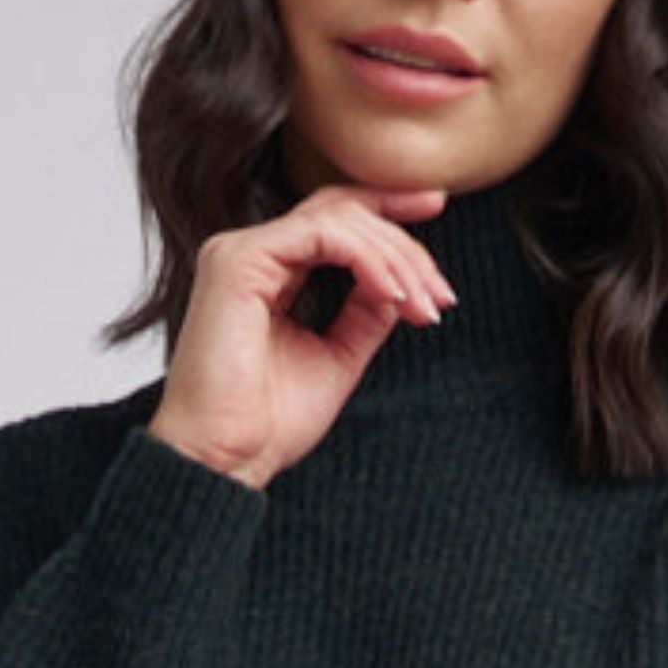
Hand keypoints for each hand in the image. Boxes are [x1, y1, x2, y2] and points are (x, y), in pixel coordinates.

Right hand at [144, 179, 454, 490]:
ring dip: (394, 259)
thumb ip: (365, 313)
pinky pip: (322, 236)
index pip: (333, 219)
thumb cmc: (266, 425)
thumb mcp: (337, 357)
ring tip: (423, 306)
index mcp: (268, 272)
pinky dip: (368, 261)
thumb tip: (402, 284)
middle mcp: (251, 254)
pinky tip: (393, 295)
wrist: (225, 460)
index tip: (437, 207)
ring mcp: (240, 252)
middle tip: (441, 294)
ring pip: (338, 219)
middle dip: (404, 246)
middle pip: (343, 213)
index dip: (386, 207)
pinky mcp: (239, 262)